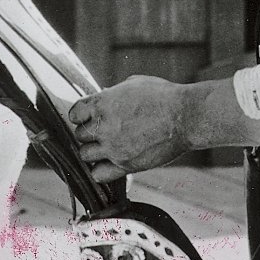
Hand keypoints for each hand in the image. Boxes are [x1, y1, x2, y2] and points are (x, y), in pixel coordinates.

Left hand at [68, 76, 192, 179]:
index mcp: (102, 103)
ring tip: (107, 147)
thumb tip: (104, 97)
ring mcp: (113, 147)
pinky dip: (100, 171)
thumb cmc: (163, 96)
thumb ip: (113, 94)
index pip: (74, 113)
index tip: (89, 117)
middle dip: (89, 133)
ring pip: (85, 155)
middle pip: (80, 135)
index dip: (81, 115)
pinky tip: (109, 164)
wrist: (185, 116)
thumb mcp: (133, 84)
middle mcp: (103, 126)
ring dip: (94, 152)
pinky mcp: (125, 165)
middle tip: (103, 132)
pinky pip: (99, 175)